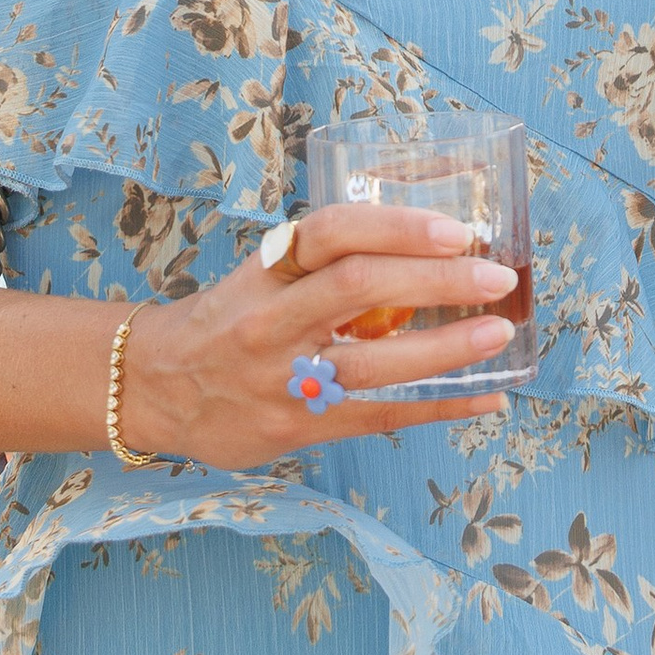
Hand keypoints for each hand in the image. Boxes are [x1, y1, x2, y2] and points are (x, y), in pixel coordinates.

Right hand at [115, 203, 517, 466]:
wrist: (154, 388)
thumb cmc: (226, 322)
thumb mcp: (258, 277)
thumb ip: (323, 266)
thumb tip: (425, 249)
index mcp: (266, 271)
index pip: (332, 233)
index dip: (396, 227)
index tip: (454, 229)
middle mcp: (272, 319)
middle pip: (360, 287)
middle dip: (438, 279)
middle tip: (497, 277)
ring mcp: (283, 378)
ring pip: (376, 361)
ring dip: (448, 347)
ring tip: (499, 332)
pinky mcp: (297, 427)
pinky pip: (380, 416)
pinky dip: (440, 407)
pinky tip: (486, 397)